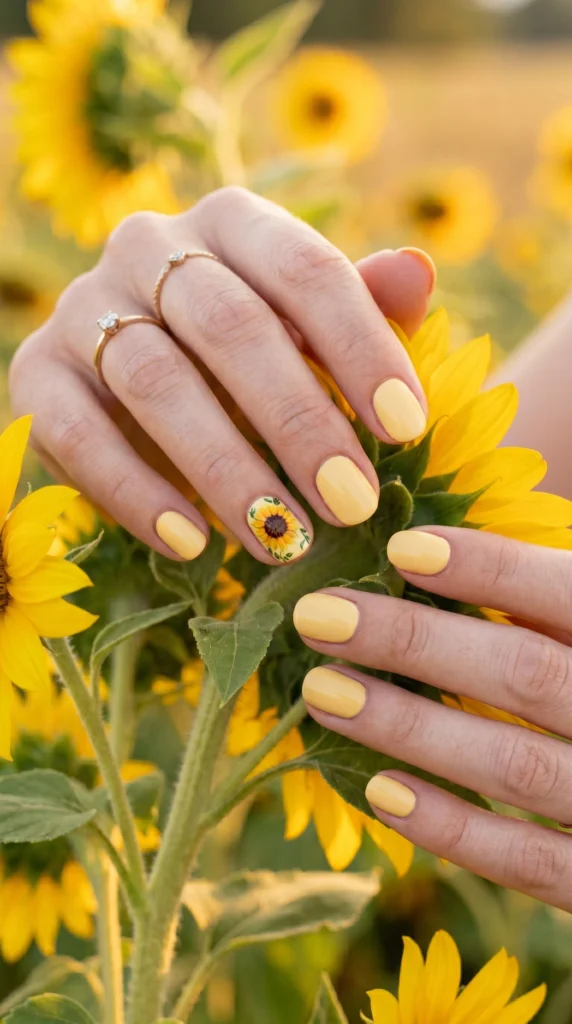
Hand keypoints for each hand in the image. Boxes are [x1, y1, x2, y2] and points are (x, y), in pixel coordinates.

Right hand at [9, 188, 433, 563]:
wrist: (136, 388)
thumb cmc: (252, 359)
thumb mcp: (313, 335)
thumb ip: (365, 310)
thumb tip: (416, 272)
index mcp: (231, 222)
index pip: (303, 268)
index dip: (360, 347)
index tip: (406, 429)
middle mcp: (150, 246)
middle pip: (228, 323)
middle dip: (297, 419)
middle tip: (352, 502)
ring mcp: (84, 306)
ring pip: (154, 379)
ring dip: (225, 467)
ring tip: (283, 539)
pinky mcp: (35, 373)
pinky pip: (78, 433)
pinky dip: (137, 493)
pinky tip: (194, 543)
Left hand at [295, 527, 571, 910]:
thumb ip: (557, 606)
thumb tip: (439, 558)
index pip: (567, 593)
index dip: (488, 568)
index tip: (400, 547)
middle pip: (524, 673)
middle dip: (415, 642)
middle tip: (319, 617)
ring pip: (515, 764)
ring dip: (410, 728)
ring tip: (322, 692)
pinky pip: (532, 863)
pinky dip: (453, 828)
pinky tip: (379, 792)